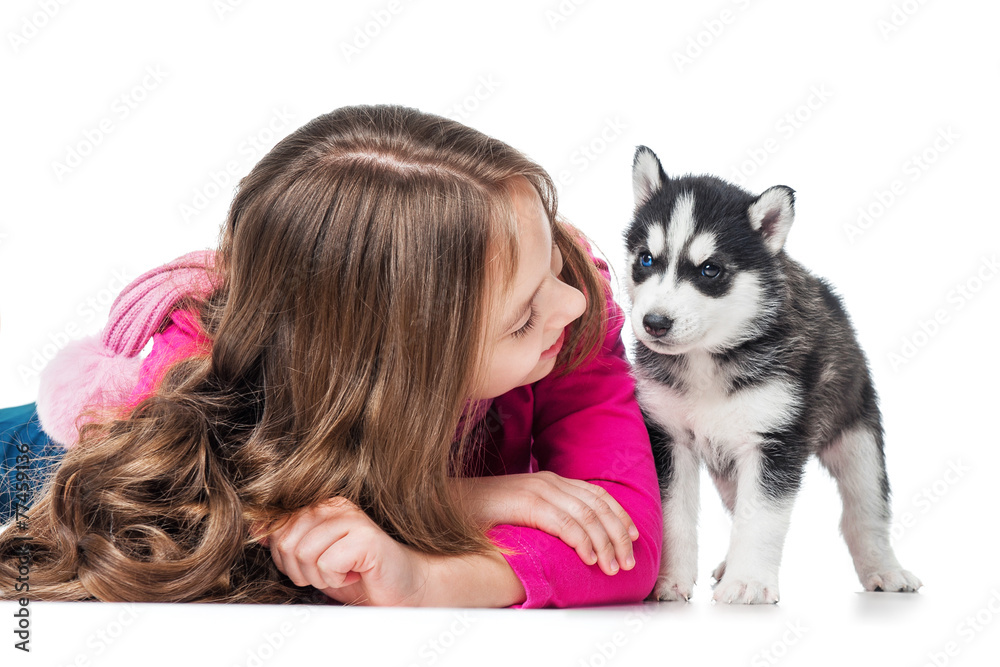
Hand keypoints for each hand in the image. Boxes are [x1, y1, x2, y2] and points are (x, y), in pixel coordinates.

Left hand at [256, 496, 430, 605]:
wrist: (398, 587)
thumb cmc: (355, 573)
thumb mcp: (312, 558)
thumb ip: (286, 540)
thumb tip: (255, 527)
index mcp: (320, 505)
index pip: (276, 527)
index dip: (284, 556)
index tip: (311, 565)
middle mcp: (335, 505)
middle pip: (287, 541)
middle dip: (300, 569)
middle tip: (327, 573)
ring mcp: (352, 519)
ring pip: (304, 553)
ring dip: (320, 577)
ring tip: (341, 574)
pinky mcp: (366, 538)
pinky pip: (327, 564)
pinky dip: (337, 580)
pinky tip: (354, 575)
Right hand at [450, 471, 638, 575]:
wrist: (446, 502)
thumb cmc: (480, 513)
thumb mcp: (520, 512)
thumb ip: (544, 516)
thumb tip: (571, 538)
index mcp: (549, 480)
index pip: (596, 495)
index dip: (619, 516)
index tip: (633, 538)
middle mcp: (548, 481)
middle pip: (598, 505)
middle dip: (618, 535)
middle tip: (628, 562)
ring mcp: (537, 489)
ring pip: (587, 515)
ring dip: (605, 543)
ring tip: (612, 567)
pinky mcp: (526, 503)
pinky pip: (564, 522)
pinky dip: (582, 541)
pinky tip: (589, 558)